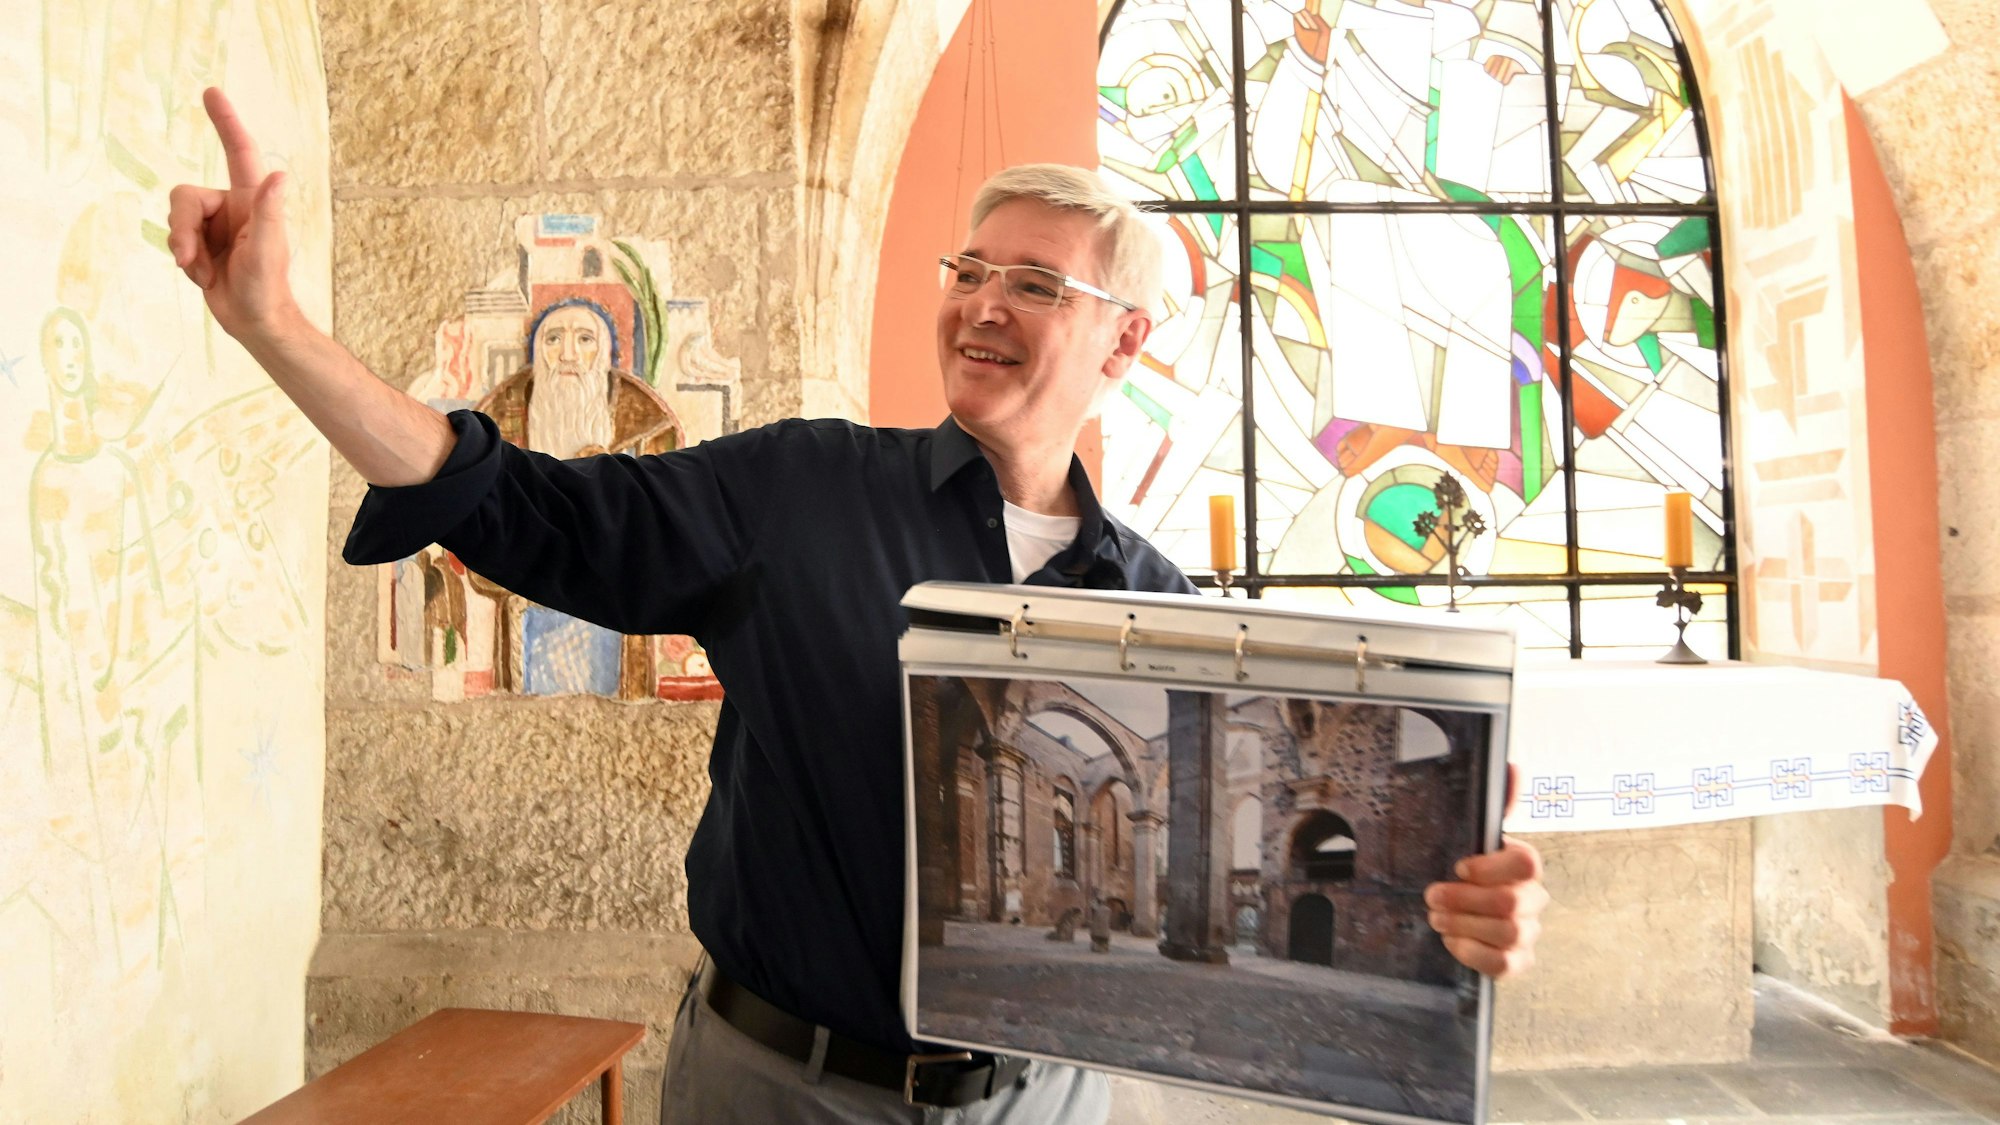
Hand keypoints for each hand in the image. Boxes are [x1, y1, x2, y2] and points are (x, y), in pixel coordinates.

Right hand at [167, 88, 298, 339]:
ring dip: (184, 249)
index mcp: (251, 200)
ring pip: (176, 219)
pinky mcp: (202, 244)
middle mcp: (232, 207)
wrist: (255, 323)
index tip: (211, 92)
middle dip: (182, 228)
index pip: (238, 152)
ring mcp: (215, 226)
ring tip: (205, 274)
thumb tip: (279, 176)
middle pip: (184, 196)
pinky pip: (176, 240)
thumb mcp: (267, 250)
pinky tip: (204, 278)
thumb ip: (268, 213)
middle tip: (192, 259)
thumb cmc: (268, 288)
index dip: (225, 122)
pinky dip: (186, 262)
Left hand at [1425, 764, 1549, 977]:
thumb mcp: (1471, 836)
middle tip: (1432, 896)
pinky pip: (1504, 966)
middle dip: (1463, 900)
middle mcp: (1533, 899)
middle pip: (1511, 903)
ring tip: (1436, 917)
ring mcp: (1528, 933)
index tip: (1458, 866)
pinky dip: (1473, 954)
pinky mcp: (1516, 962)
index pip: (1527, 864)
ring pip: (1508, 934)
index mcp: (1524, 866)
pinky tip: (1452, 941)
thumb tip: (1511, 767)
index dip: (1490, 867)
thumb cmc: (1466, 870)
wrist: (1457, 909)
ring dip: (1464, 925)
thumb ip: (1493, 803)